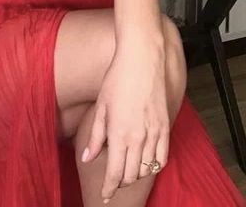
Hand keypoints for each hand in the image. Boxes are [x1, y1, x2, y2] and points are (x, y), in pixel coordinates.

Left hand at [82, 41, 169, 201]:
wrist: (143, 62)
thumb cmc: (116, 81)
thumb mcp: (99, 109)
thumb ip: (95, 136)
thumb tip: (87, 157)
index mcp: (119, 134)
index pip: (115, 172)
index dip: (109, 188)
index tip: (105, 196)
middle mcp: (139, 137)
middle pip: (132, 174)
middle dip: (121, 182)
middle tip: (112, 183)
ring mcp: (155, 133)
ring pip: (148, 168)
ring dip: (137, 174)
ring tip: (127, 173)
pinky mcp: (166, 127)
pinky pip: (163, 156)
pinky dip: (154, 164)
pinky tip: (145, 163)